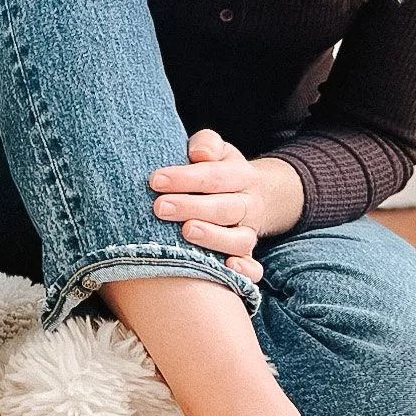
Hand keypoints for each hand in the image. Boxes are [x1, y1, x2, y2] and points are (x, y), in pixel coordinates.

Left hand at [148, 130, 301, 280]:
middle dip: (191, 208)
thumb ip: (207, 144)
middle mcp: (249, 205)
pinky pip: (254, 268)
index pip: (215, 176)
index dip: (185, 178)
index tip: (155, 180)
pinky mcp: (249, 255)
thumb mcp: (219, 150)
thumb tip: (199, 154)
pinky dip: (244, 271)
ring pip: (240, 239)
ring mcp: (250, 232)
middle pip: (225, 208)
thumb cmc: (222, 170)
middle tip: (159, 207)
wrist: (259, 195)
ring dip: (213, 238)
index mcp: (242, 176)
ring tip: (185, 233)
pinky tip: (226, 267)